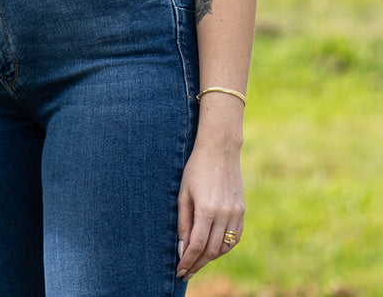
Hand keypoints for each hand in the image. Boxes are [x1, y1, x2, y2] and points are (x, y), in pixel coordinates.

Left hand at [175, 137, 244, 280]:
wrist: (220, 150)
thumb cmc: (196, 169)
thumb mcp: (183, 193)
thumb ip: (183, 222)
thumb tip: (182, 249)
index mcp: (207, 210)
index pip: (197, 246)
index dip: (188, 261)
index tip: (179, 271)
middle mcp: (224, 215)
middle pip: (211, 251)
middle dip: (197, 264)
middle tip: (186, 272)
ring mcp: (236, 213)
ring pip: (224, 248)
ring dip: (210, 257)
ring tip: (197, 261)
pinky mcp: (242, 211)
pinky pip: (235, 238)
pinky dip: (224, 247)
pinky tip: (214, 248)